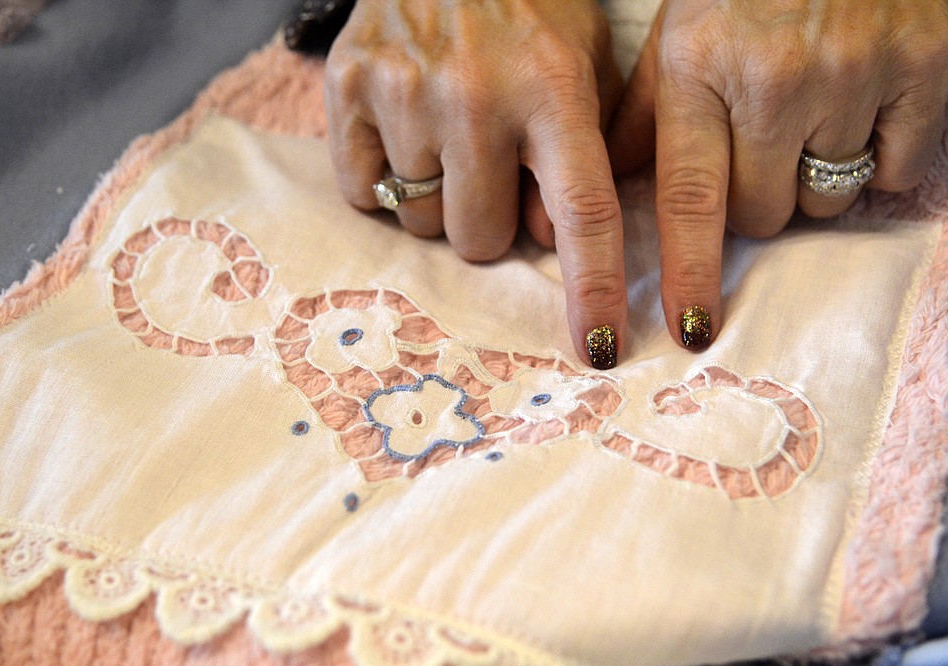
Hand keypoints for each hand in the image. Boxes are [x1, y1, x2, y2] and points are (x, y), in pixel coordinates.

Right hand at [325, 0, 627, 367]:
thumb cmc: (530, 3)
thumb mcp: (587, 61)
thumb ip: (587, 153)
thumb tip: (549, 237)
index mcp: (553, 88)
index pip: (582, 213)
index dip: (594, 290)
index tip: (601, 350)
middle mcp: (475, 95)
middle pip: (480, 239)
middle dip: (491, 221)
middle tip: (493, 169)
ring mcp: (403, 91)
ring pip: (422, 222)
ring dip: (440, 198)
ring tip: (449, 136)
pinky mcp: (346, 85)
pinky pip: (364, 193)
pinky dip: (385, 179)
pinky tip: (404, 129)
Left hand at [607, 0, 947, 348]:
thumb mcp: (676, 37)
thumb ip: (642, 117)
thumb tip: (607, 192)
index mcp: (700, 70)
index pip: (691, 199)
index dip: (690, 273)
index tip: (691, 331)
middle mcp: (774, 79)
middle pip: (762, 214)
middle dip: (754, 200)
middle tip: (757, 148)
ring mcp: (852, 73)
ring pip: (826, 199)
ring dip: (811, 177)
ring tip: (807, 115)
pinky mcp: (920, 67)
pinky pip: (893, 170)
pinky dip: (877, 157)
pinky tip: (859, 109)